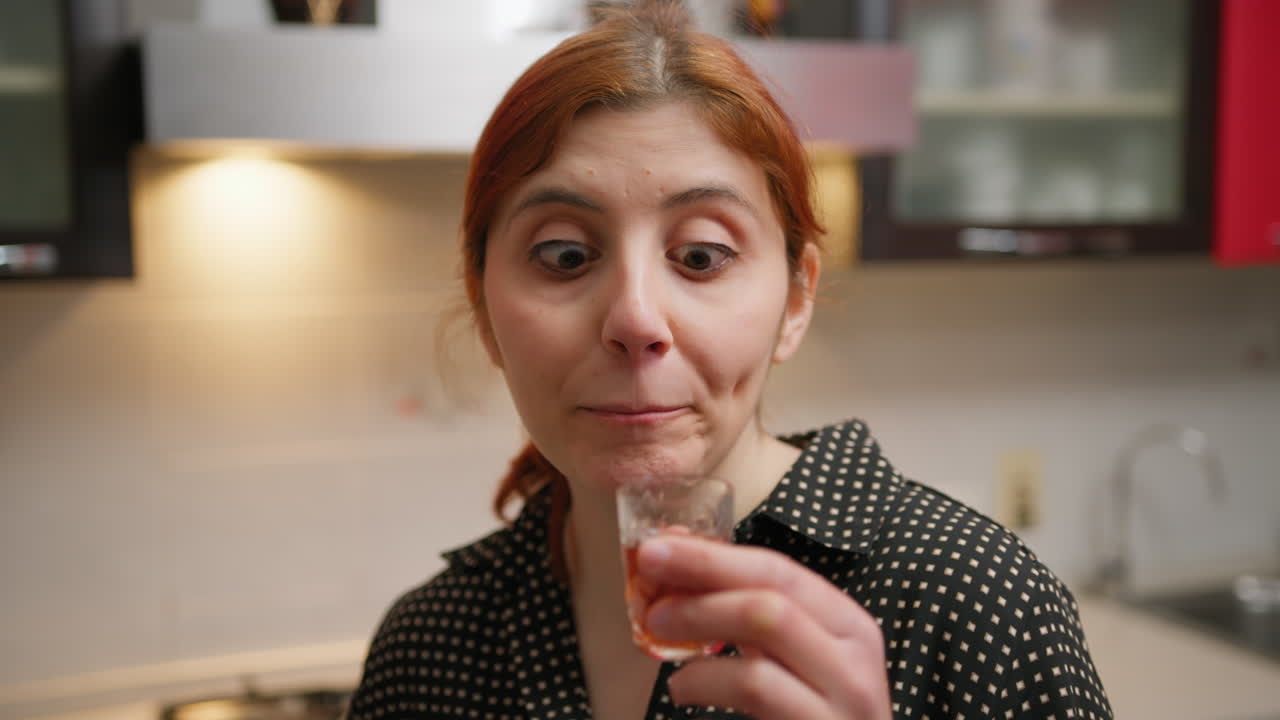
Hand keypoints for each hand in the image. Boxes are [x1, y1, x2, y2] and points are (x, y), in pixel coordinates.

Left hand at [635, 534, 891, 718]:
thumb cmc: (804, 718)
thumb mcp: (788, 662)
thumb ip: (746, 618)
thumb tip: (675, 566)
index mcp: (847, 626)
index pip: (779, 570)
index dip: (714, 555)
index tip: (658, 546)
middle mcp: (853, 655)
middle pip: (773, 589)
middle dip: (703, 572)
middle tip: (648, 575)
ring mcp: (843, 696)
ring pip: (767, 624)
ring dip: (699, 615)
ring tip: (656, 627)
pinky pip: (754, 686)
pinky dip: (705, 677)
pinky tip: (681, 686)